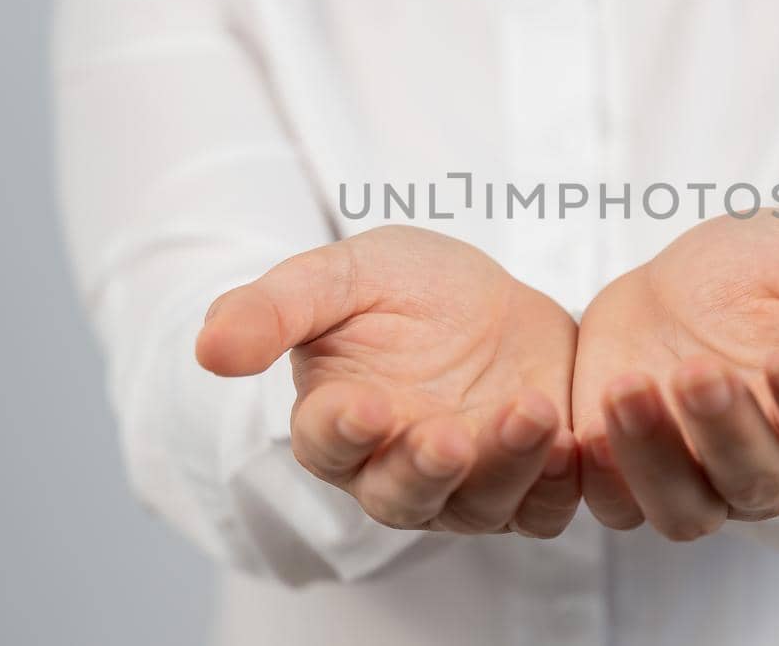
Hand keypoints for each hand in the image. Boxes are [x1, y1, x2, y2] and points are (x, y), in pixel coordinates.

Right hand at [195, 226, 579, 537]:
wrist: (494, 296)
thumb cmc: (403, 287)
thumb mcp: (343, 274)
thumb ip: (276, 307)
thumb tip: (206, 349)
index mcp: (338, 421)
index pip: (327, 442)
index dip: (344, 429)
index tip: (365, 404)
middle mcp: (396, 467)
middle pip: (402, 496)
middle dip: (425, 469)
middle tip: (448, 435)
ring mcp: (467, 484)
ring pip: (480, 504)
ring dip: (505, 466)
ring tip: (529, 411)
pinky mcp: (531, 480)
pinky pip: (544, 505)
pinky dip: (558, 484)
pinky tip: (572, 442)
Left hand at [571, 214, 778, 540]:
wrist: (677, 285)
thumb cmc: (763, 275)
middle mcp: (771, 471)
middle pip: (756, 481)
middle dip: (727, 430)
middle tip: (698, 371)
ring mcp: (699, 484)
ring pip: (684, 510)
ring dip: (654, 459)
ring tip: (627, 387)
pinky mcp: (630, 479)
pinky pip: (615, 503)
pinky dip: (598, 476)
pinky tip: (580, 428)